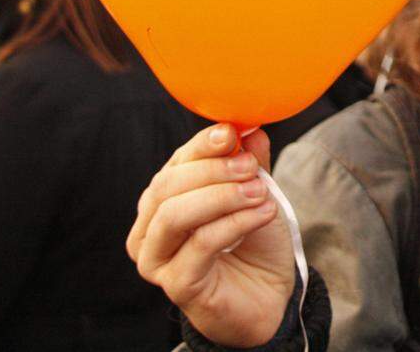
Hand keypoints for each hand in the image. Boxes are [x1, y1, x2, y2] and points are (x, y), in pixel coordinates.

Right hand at [127, 124, 295, 347]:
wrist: (268, 294)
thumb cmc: (254, 243)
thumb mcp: (255, 192)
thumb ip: (250, 161)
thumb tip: (250, 126)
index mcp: (163, 200)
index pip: (174, 164)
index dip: (201, 145)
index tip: (232, 132)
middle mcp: (150, 228)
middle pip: (167, 186)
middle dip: (213, 170)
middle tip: (251, 166)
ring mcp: (157, 259)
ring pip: (175, 214)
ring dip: (221, 196)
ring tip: (259, 191)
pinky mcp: (176, 284)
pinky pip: (201, 244)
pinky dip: (235, 222)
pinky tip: (263, 213)